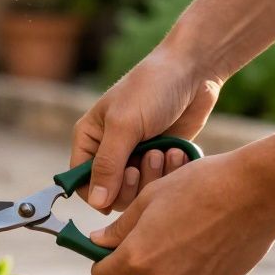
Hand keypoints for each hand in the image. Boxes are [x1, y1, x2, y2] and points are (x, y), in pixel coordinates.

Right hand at [71, 45, 222, 211]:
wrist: (192, 71)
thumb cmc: (150, 89)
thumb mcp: (124, 125)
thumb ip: (108, 165)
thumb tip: (96, 203)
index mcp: (90, 140)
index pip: (81, 182)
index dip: (96, 194)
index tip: (116, 192)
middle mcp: (110, 151)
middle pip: (112, 193)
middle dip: (132, 184)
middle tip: (146, 161)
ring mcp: (137, 156)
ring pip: (139, 191)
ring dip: (154, 176)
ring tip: (164, 152)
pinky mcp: (161, 158)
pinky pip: (162, 182)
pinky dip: (172, 172)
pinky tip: (178, 151)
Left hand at [86, 153, 274, 274]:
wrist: (257, 191)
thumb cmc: (198, 185)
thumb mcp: (149, 198)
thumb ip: (119, 228)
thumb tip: (97, 243)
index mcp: (139, 257)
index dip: (101, 267)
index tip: (108, 254)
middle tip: (140, 248)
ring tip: (179, 238)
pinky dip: (191, 272)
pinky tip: (206, 242)